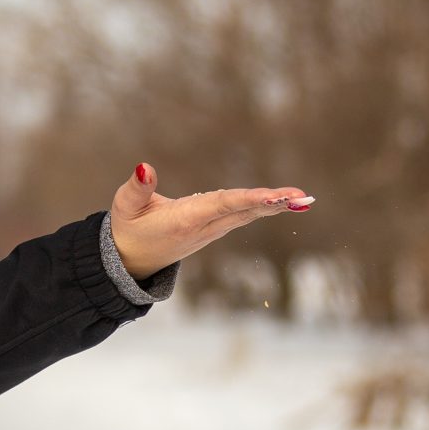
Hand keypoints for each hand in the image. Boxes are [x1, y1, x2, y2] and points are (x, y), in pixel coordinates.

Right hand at [108, 162, 313, 279]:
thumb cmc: (128, 231)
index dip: (247, 199)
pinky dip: (266, 207)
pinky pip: (244, 216)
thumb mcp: (124, 207)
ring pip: (248, 215)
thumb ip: (137, 187)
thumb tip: (146, 167)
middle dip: (273, 203)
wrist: (131, 262)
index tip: (272, 196)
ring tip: (304, 198)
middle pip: (243, 212)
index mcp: (184, 220)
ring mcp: (211, 231)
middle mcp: (204, 227)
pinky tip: (286, 202)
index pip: (221, 205)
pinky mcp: (214, 229)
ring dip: (276, 206)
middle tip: (302, 197)